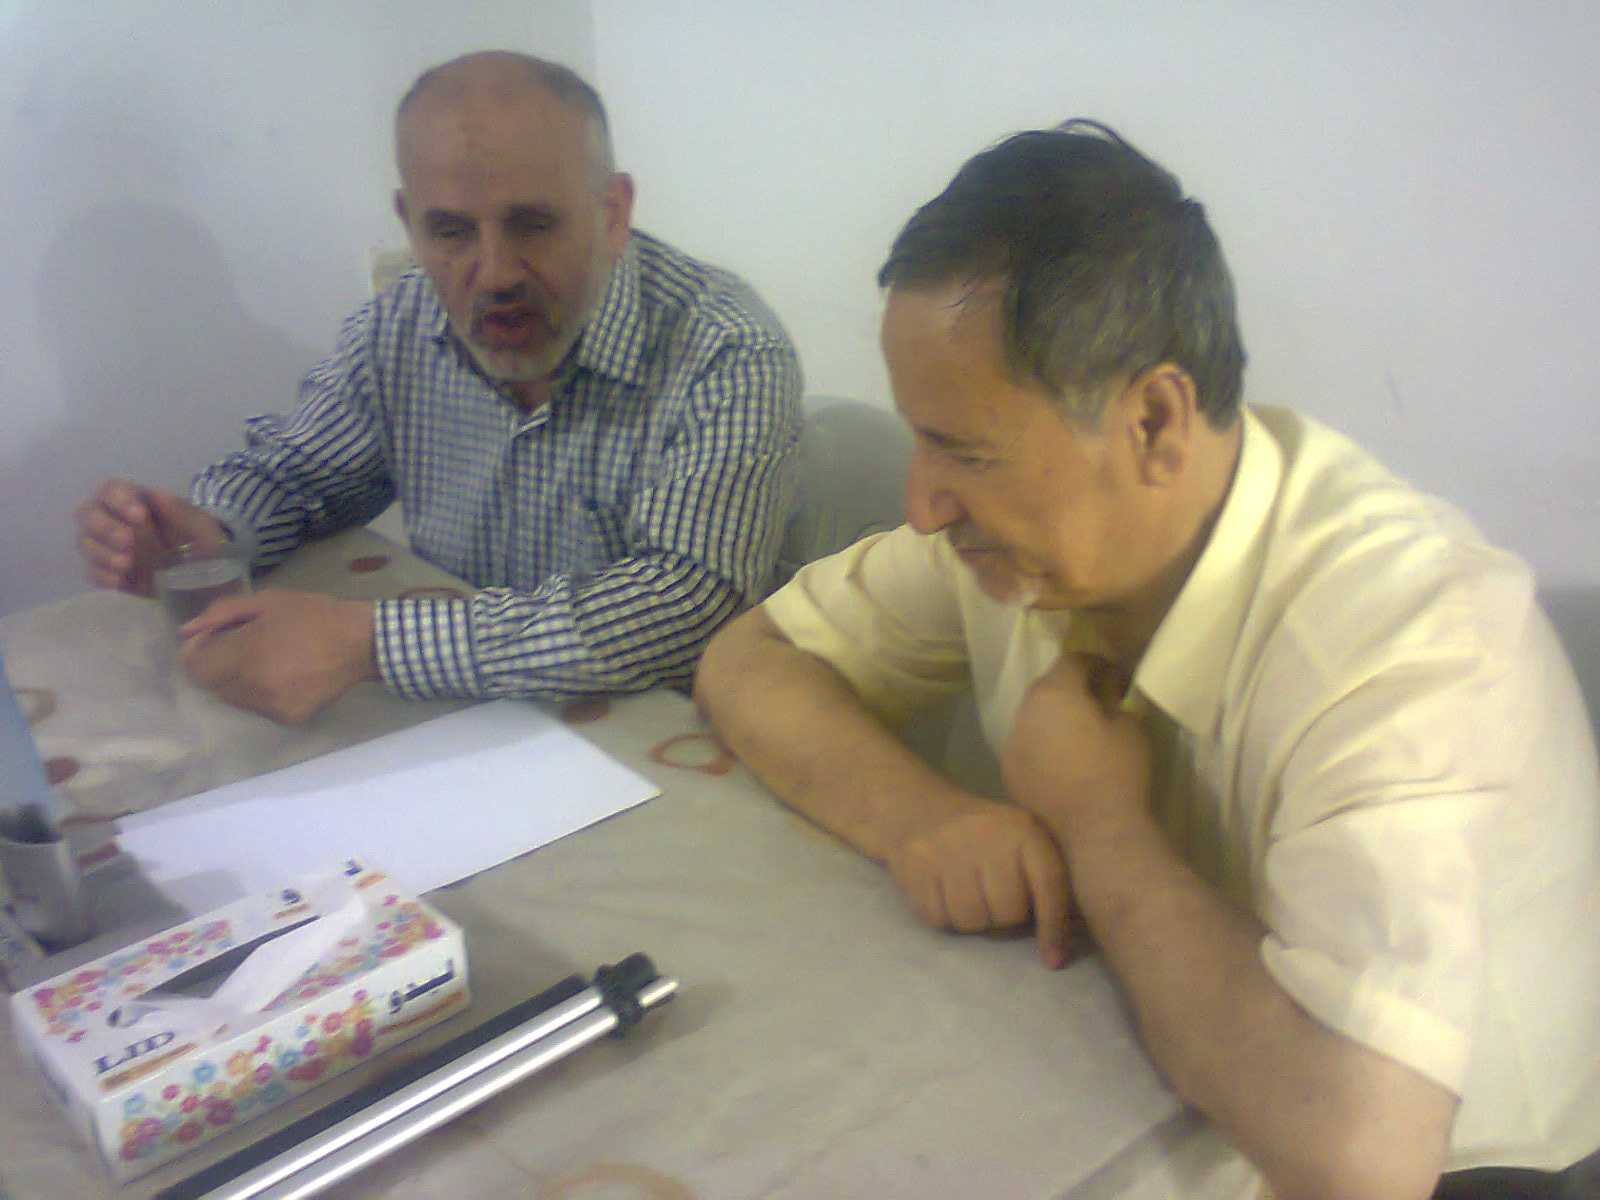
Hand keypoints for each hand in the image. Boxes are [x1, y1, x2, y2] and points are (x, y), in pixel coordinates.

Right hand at [75, 479, 228, 595]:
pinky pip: (92, 571)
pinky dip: (103, 575)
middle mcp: (114, 519)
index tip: (140, 516)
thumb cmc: (204, 543)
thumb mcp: (203, 528)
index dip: (119, 500)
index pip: (111, 489)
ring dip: (103, 553)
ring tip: (128, 564)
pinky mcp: (109, 572)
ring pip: (86, 543)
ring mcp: (108, 547)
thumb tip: (159, 495)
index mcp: (136, 500)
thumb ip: (182, 512)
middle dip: (104, 526)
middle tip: (128, 541)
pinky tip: (121, 581)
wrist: (208, 578)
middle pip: (87, 514)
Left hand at [177, 589, 378, 724]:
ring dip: (239, 681)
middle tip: (242, 646)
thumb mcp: (267, 601)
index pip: (196, 668)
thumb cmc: (313, 615)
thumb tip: (187, 630)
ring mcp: (271, 707)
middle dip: (219, 666)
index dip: (197, 653)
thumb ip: (221, 613)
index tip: (212, 639)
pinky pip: (260, 708)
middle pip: (214, 686)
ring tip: (266, 660)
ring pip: (235, 699)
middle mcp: (253, 687)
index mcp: (245, 655)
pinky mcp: (289, 718)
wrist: (361, 642)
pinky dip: (262, 693)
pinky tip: (283, 676)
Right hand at [885, 797, 1071, 968]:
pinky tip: (942, 892)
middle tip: (992, 899)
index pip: (1048, 882)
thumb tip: (1055, 952)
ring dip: (972, 920)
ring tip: (968, 895)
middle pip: (1008, 911)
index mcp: (1022, 827)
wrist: (921, 809)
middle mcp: (986, 832)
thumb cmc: (984, 839)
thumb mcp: (1021, 842)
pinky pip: (937, 918)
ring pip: (972, 919)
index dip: (1052, 926)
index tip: (1052, 961)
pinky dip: (943, 916)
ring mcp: (947, 846)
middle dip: (1003, 917)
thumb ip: (1042, 881)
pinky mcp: (916, 864)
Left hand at [1002, 653, 1152, 847]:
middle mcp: (1024, 711)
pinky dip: (1041, 743)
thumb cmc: (1118, 770)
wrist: (1095, 828)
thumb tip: (1103, 689)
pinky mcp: (1008, 770)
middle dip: (1070, 687)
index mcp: (1054, 692)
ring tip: (1077, 731)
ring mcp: (1011, 742)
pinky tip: (1061, 758)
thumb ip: (1111, 697)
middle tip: (1096, 700)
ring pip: (1031, 716)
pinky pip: (1025, 744)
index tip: (1113, 675)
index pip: (1072, 661)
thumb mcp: (1128, 724)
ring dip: (1052, 716)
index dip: (1095, 663)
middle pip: (1046, 686)